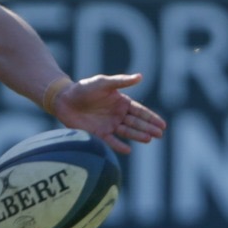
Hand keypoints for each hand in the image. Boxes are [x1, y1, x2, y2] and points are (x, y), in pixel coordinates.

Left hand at [48, 73, 166, 154]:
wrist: (64, 99)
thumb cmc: (84, 88)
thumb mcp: (103, 83)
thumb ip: (121, 81)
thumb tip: (140, 76)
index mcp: (121, 102)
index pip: (140, 111)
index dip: (151, 118)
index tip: (162, 124)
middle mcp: (118, 115)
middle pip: (136, 123)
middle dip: (148, 128)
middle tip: (159, 134)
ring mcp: (109, 125)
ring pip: (127, 132)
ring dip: (138, 135)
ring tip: (148, 139)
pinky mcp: (98, 134)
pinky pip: (111, 141)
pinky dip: (119, 145)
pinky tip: (128, 150)